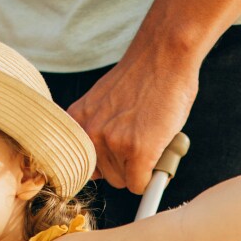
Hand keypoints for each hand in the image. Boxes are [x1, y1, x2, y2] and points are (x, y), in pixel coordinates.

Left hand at [69, 44, 199, 194]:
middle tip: (145, 139)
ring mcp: (113, 143)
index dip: (106, 164)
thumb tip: (108, 166)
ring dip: (142, 166)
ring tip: (154, 135)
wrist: (163, 56)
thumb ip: (100, 130)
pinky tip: (161, 152)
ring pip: (126, 181)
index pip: (84, 165)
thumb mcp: (107, 103)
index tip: (116, 161)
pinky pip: (141, 185)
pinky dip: (153, 177)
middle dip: (127, 164)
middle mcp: (89, 133)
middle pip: (107, 176)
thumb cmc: (143, 77)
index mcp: (77, 121)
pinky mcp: (138, 151)